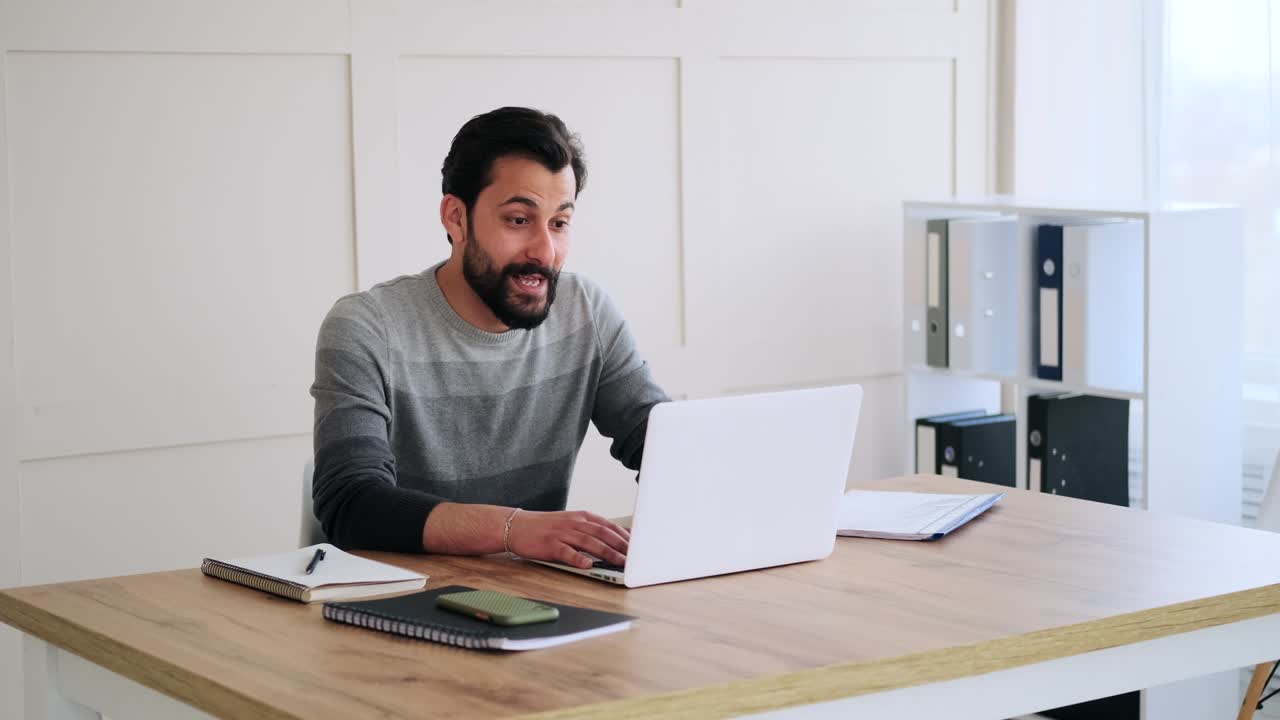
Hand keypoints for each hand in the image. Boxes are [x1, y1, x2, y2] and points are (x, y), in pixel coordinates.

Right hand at [508, 510, 629, 568]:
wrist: (517, 525)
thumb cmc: (546, 527)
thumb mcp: (571, 523)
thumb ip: (590, 530)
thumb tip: (613, 540)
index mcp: (581, 517)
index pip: (608, 525)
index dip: (624, 536)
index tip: (638, 546)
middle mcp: (575, 523)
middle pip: (603, 534)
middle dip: (621, 546)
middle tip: (635, 557)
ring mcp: (563, 533)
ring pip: (589, 543)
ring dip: (607, 553)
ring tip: (620, 563)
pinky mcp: (550, 544)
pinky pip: (567, 552)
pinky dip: (578, 558)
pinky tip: (588, 565)